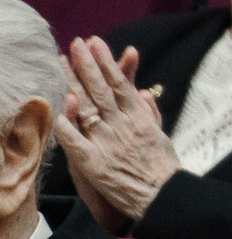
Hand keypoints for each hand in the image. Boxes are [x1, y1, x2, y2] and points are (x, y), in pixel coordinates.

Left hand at [56, 37, 178, 231]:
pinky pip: (77, 141)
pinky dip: (69, 124)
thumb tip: (142, 92)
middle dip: (88, 63)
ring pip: (88, 106)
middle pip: (102, 89)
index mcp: (139, 118)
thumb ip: (148, 113)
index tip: (96, 43)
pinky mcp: (94, 162)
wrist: (163, 196)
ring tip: (63, 62)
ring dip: (74, 83)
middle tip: (77, 42)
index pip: (120, 83)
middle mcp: (122, 125)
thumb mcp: (160, 135)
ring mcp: (107, 142)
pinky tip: (61, 106)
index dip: (106, 62)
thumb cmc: (163, 169)